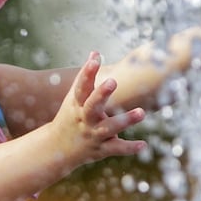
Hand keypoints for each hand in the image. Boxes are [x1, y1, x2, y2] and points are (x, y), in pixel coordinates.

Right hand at [45, 52, 146, 166]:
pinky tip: (143, 145)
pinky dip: (129, 148)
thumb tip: (95, 52)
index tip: (95, 58)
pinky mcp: (100, 149)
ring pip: (108, 128)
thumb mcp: (74, 98)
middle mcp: (84, 119)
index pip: (81, 86)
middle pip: (92, 106)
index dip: (87, 72)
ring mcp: (92, 135)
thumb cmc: (71, 117)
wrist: (56, 148)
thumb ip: (86, 76)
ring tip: (142, 112)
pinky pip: (116, 148)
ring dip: (124, 120)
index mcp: (77, 104)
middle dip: (101, 94)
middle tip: (112, 81)